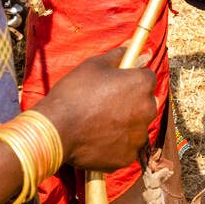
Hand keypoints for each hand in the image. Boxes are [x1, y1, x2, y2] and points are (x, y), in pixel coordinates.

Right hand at [36, 48, 157, 171]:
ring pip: (136, 126)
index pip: (146, 78)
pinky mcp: (128, 156)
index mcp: (142, 84)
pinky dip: (116, 144)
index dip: (131, 80)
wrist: (56, 129)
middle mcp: (147, 109)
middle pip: (145, 103)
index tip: (117, 85)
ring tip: (99, 123)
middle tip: (105, 105)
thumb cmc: (74, 93)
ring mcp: (139, 135)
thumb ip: (118, 56)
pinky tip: (97, 139)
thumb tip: (132, 47)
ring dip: (124, 124)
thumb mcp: (94, 65)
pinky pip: (126, 147)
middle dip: (131, 102)